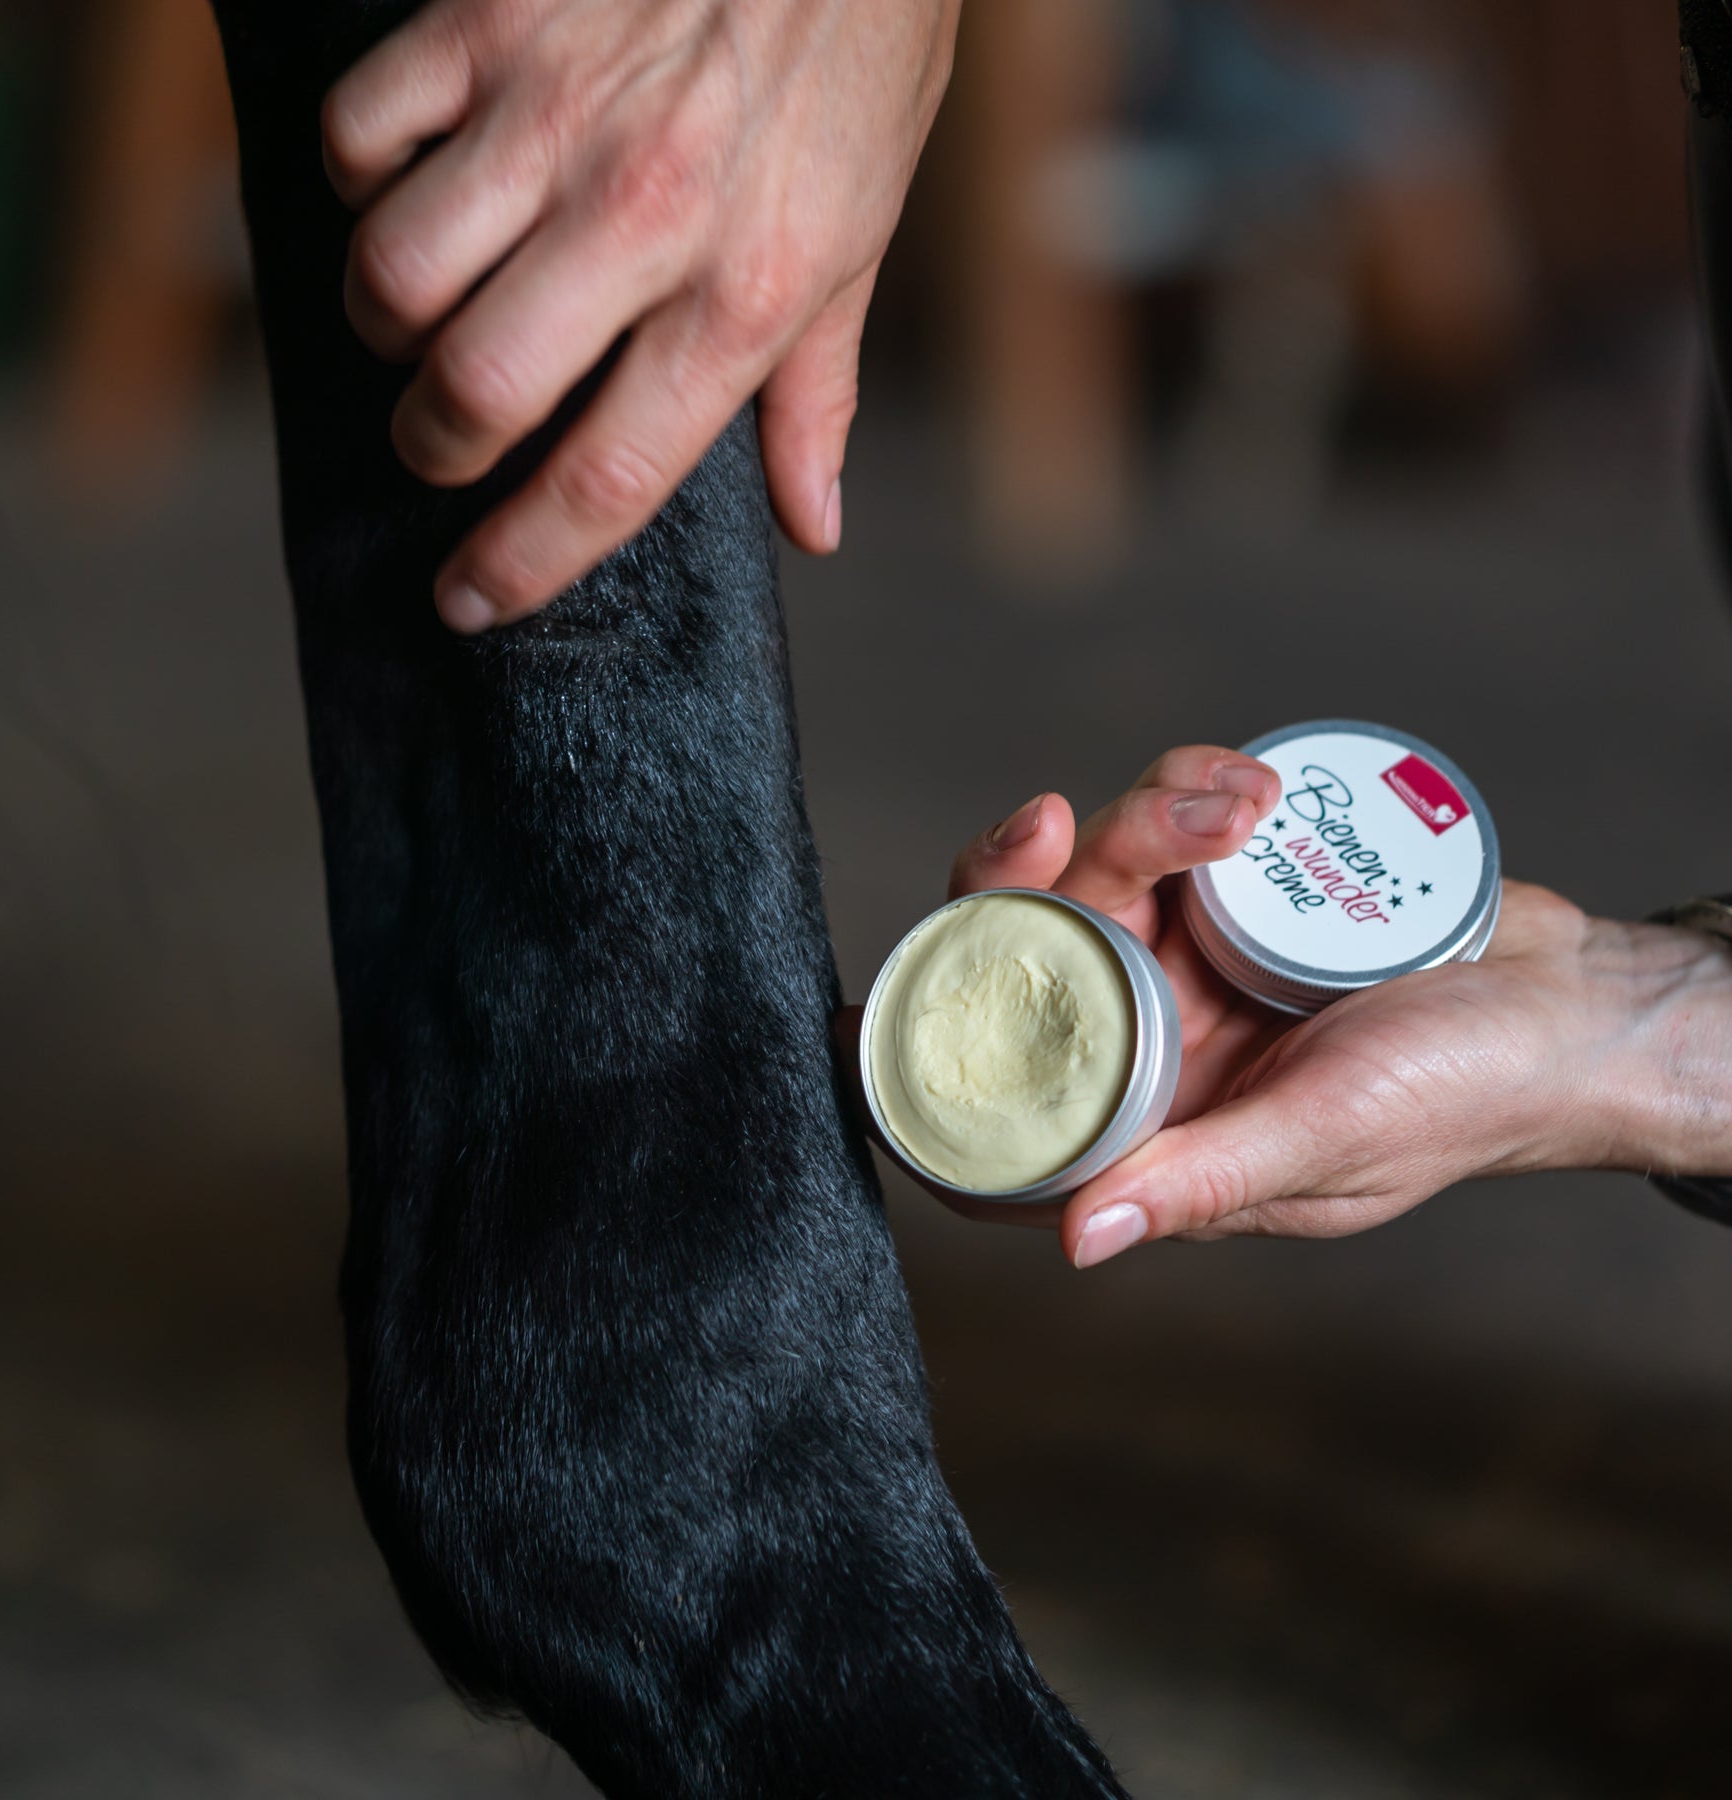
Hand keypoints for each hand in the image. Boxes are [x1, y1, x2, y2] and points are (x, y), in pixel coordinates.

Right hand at [322, 0, 960, 630]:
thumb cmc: (858, 65)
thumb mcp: (861, 244)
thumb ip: (817, 397)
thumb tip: (811, 527)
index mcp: (743, 296)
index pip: (606, 477)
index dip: (522, 562)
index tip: (468, 602)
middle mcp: (641, 218)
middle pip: (473, 392)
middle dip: (434, 449)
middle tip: (444, 441)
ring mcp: (554, 114)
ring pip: (393, 276)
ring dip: (388, 327)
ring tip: (427, 317)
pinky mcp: (485, 21)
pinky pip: (361, 136)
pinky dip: (364, 181)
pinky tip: (414, 184)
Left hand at [843, 754, 1731, 1265]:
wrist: (1576, 1002)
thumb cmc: (1467, 1098)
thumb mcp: (1327, 1142)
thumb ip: (1201, 1182)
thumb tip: (1078, 1241)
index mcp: (1152, 1130)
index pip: (995, 1116)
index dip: (915, 1074)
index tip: (855, 1017)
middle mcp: (1151, 1043)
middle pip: (1025, 956)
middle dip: (1027, 880)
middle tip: (1062, 822)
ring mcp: (1190, 959)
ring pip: (1100, 868)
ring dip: (1148, 813)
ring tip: (1241, 802)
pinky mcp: (1236, 889)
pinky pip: (1178, 819)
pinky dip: (1201, 786)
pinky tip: (1255, 786)